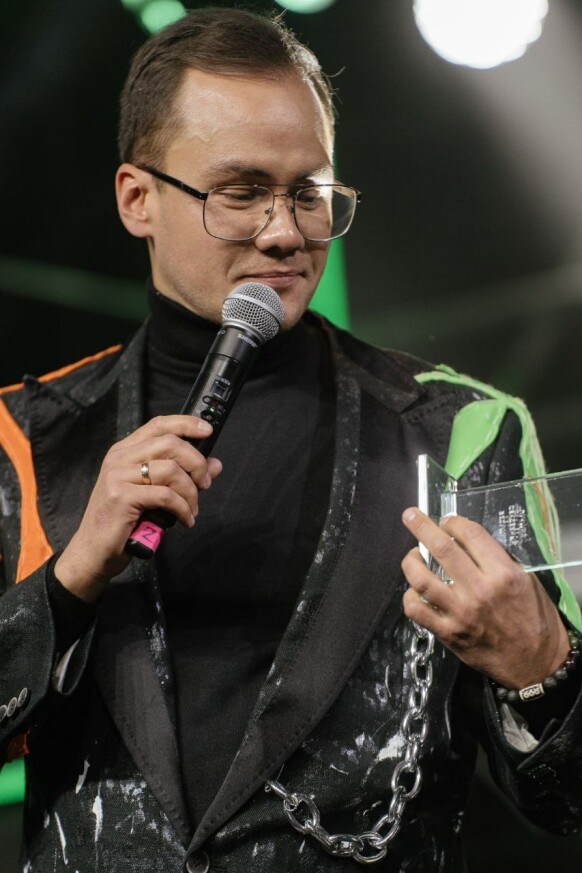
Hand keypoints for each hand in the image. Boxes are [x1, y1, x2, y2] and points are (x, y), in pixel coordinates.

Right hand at [55, 415, 221, 601]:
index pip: (158, 424)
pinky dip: (182, 508)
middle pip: (170, 443)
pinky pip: (165, 496)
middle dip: (196, 463)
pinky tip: (184, 520)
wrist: (92, 552)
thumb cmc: (123, 523)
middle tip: (204, 484)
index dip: (186, 423)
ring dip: (190, 492)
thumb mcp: (154, 494)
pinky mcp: (121, 497)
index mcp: (124, 451)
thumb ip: (182, 475)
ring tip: (192, 510)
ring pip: (170, 469)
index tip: (207, 430)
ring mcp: (117, 476)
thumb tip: (215, 465)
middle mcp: (119, 458)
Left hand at [401, 508, 569, 688]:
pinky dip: (410, 597)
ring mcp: (460, 613)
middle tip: (410, 515)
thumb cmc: (535, 620)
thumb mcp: (527, 581)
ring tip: (412, 556)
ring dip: (411, 561)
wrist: (536, 664)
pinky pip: (417, 611)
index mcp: (503, 574)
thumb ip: (498, 561)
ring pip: (421, 579)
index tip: (446, 520)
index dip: (454, 522)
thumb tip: (469, 543)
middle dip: (422, 527)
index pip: (471, 535)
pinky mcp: (448, 633)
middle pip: (442, 549)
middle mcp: (479, 590)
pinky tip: (415, 590)